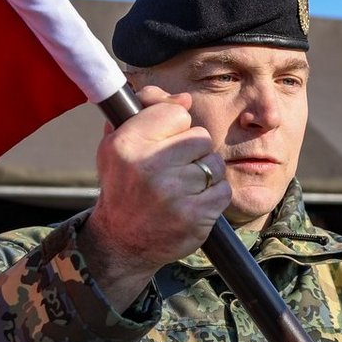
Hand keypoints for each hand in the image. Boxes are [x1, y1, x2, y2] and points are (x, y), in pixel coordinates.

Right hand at [80, 87, 230, 308]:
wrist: (121, 242)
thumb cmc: (123, 186)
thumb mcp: (118, 144)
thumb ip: (146, 111)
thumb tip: (185, 99)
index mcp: (127, 144)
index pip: (176, 113)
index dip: (174, 127)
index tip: (162, 143)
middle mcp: (150, 166)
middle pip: (200, 136)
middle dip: (192, 151)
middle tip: (174, 169)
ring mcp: (174, 193)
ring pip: (214, 163)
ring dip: (205, 174)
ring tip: (183, 187)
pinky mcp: (195, 216)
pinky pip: (223, 189)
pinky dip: (213, 195)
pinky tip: (193, 202)